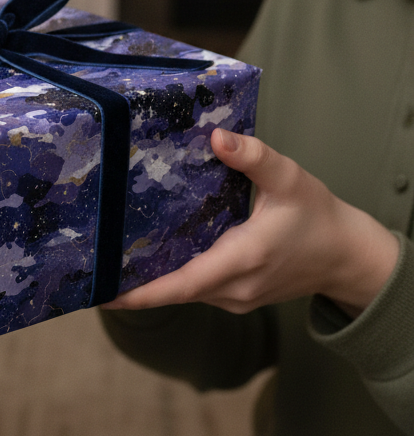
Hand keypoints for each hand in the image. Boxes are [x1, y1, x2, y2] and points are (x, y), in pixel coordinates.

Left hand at [104, 128, 399, 317]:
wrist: (347, 255)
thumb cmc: (318, 216)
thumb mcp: (289, 178)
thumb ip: (253, 157)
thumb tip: (217, 137)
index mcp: (242, 260)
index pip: (181, 285)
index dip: (140, 293)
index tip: (102, 294)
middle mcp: (234, 288)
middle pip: (172, 290)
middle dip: (131, 282)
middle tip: (89, 263)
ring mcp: (235, 298)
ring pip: (182, 291)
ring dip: (149, 279)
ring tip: (108, 257)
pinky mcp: (236, 296)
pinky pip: (195, 289)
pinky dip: (171, 277)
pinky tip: (147, 255)